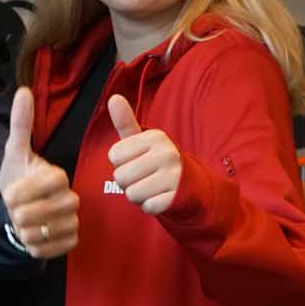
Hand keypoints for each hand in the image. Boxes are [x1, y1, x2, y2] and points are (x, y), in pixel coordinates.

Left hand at [0, 88, 79, 258]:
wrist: (19, 208)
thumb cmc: (18, 178)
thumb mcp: (14, 152)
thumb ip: (20, 124)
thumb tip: (23, 90)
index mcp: (58, 176)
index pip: (42, 186)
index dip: (19, 193)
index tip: (9, 195)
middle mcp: (71, 199)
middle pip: (41, 213)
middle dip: (18, 214)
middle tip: (15, 210)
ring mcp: (73, 222)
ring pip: (41, 234)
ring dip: (23, 231)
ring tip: (21, 223)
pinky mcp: (71, 242)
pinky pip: (46, 251)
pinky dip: (31, 247)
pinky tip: (30, 236)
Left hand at [106, 95, 181, 215]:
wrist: (191, 185)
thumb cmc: (158, 161)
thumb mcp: (142, 141)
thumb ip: (126, 122)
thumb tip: (113, 98)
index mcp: (155, 137)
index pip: (113, 156)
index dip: (121, 163)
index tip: (138, 161)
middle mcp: (167, 153)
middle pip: (120, 176)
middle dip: (128, 182)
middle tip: (145, 177)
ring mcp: (174, 176)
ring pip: (132, 194)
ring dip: (138, 196)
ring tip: (153, 187)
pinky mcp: (177, 198)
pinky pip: (147, 207)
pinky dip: (150, 206)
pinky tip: (161, 198)